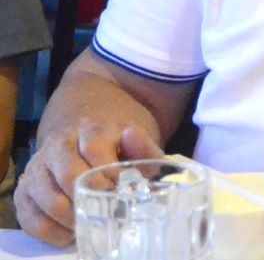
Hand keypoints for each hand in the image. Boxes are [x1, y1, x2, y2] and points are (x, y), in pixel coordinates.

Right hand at [15, 123, 162, 245]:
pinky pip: (31, 217)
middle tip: (110, 211)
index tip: (124, 191)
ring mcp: (38, 168)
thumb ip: (143, 146)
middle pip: (69, 176)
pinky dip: (53, 231)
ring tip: (92, 222)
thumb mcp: (134, 145)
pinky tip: (71, 230)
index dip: (111, 174)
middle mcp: (58, 145)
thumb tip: (132, 137)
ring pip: (49, 199)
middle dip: (92, 198)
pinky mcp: (24, 191)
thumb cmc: (115, 149)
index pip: (95, 149)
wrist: (82, 140)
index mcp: (89, 129)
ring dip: (72, 217)